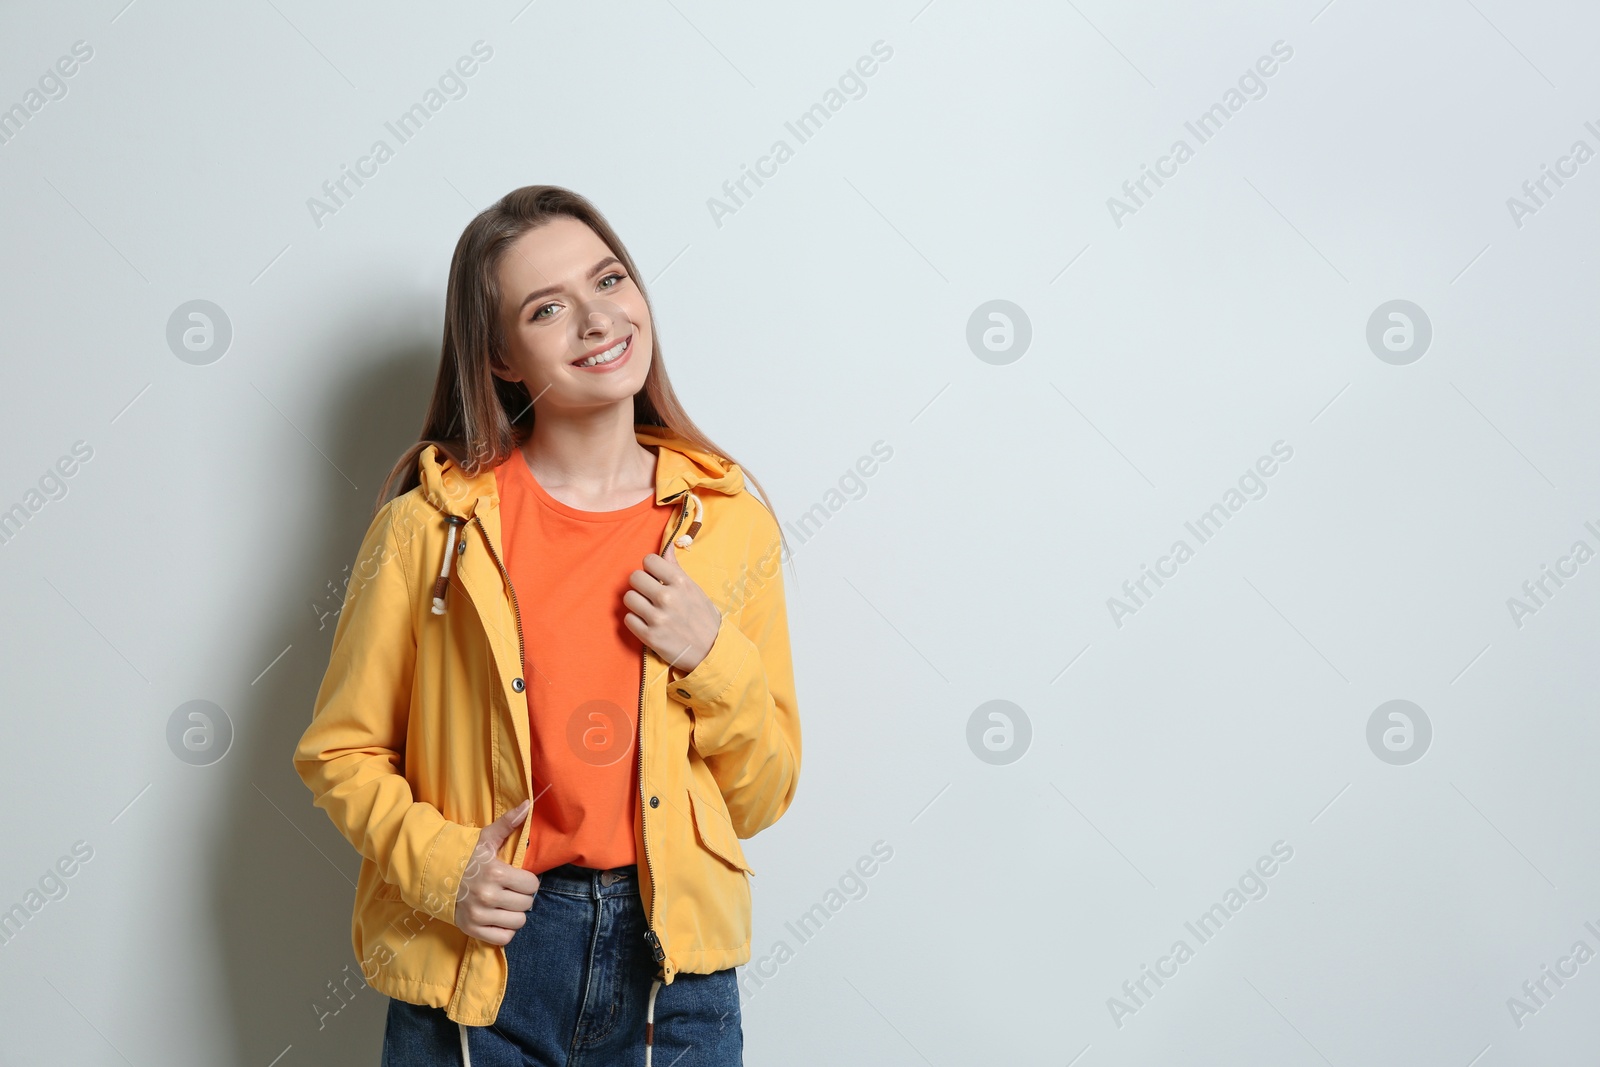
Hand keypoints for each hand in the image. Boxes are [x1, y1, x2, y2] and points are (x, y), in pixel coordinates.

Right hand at [453, 799, 539, 944]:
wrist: (433, 876)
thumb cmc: (464, 857)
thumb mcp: (485, 839)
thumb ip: (508, 823)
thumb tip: (528, 804)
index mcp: (495, 873)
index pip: (532, 885)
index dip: (528, 881)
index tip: (518, 878)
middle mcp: (488, 896)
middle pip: (526, 904)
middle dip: (522, 897)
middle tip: (511, 891)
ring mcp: (479, 915)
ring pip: (518, 923)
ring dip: (515, 914)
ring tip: (505, 904)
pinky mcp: (472, 929)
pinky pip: (503, 938)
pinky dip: (504, 930)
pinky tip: (498, 918)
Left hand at [623, 541, 721, 674]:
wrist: (711, 652)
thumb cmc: (704, 619)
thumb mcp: (695, 590)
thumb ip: (677, 569)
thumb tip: (666, 548)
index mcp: (680, 583)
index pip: (649, 560)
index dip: (650, 568)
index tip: (654, 576)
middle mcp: (667, 597)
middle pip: (634, 577)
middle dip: (641, 584)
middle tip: (649, 593)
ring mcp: (657, 617)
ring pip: (628, 598)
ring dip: (636, 603)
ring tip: (647, 609)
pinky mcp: (649, 636)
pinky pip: (628, 619)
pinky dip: (635, 621)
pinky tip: (647, 623)